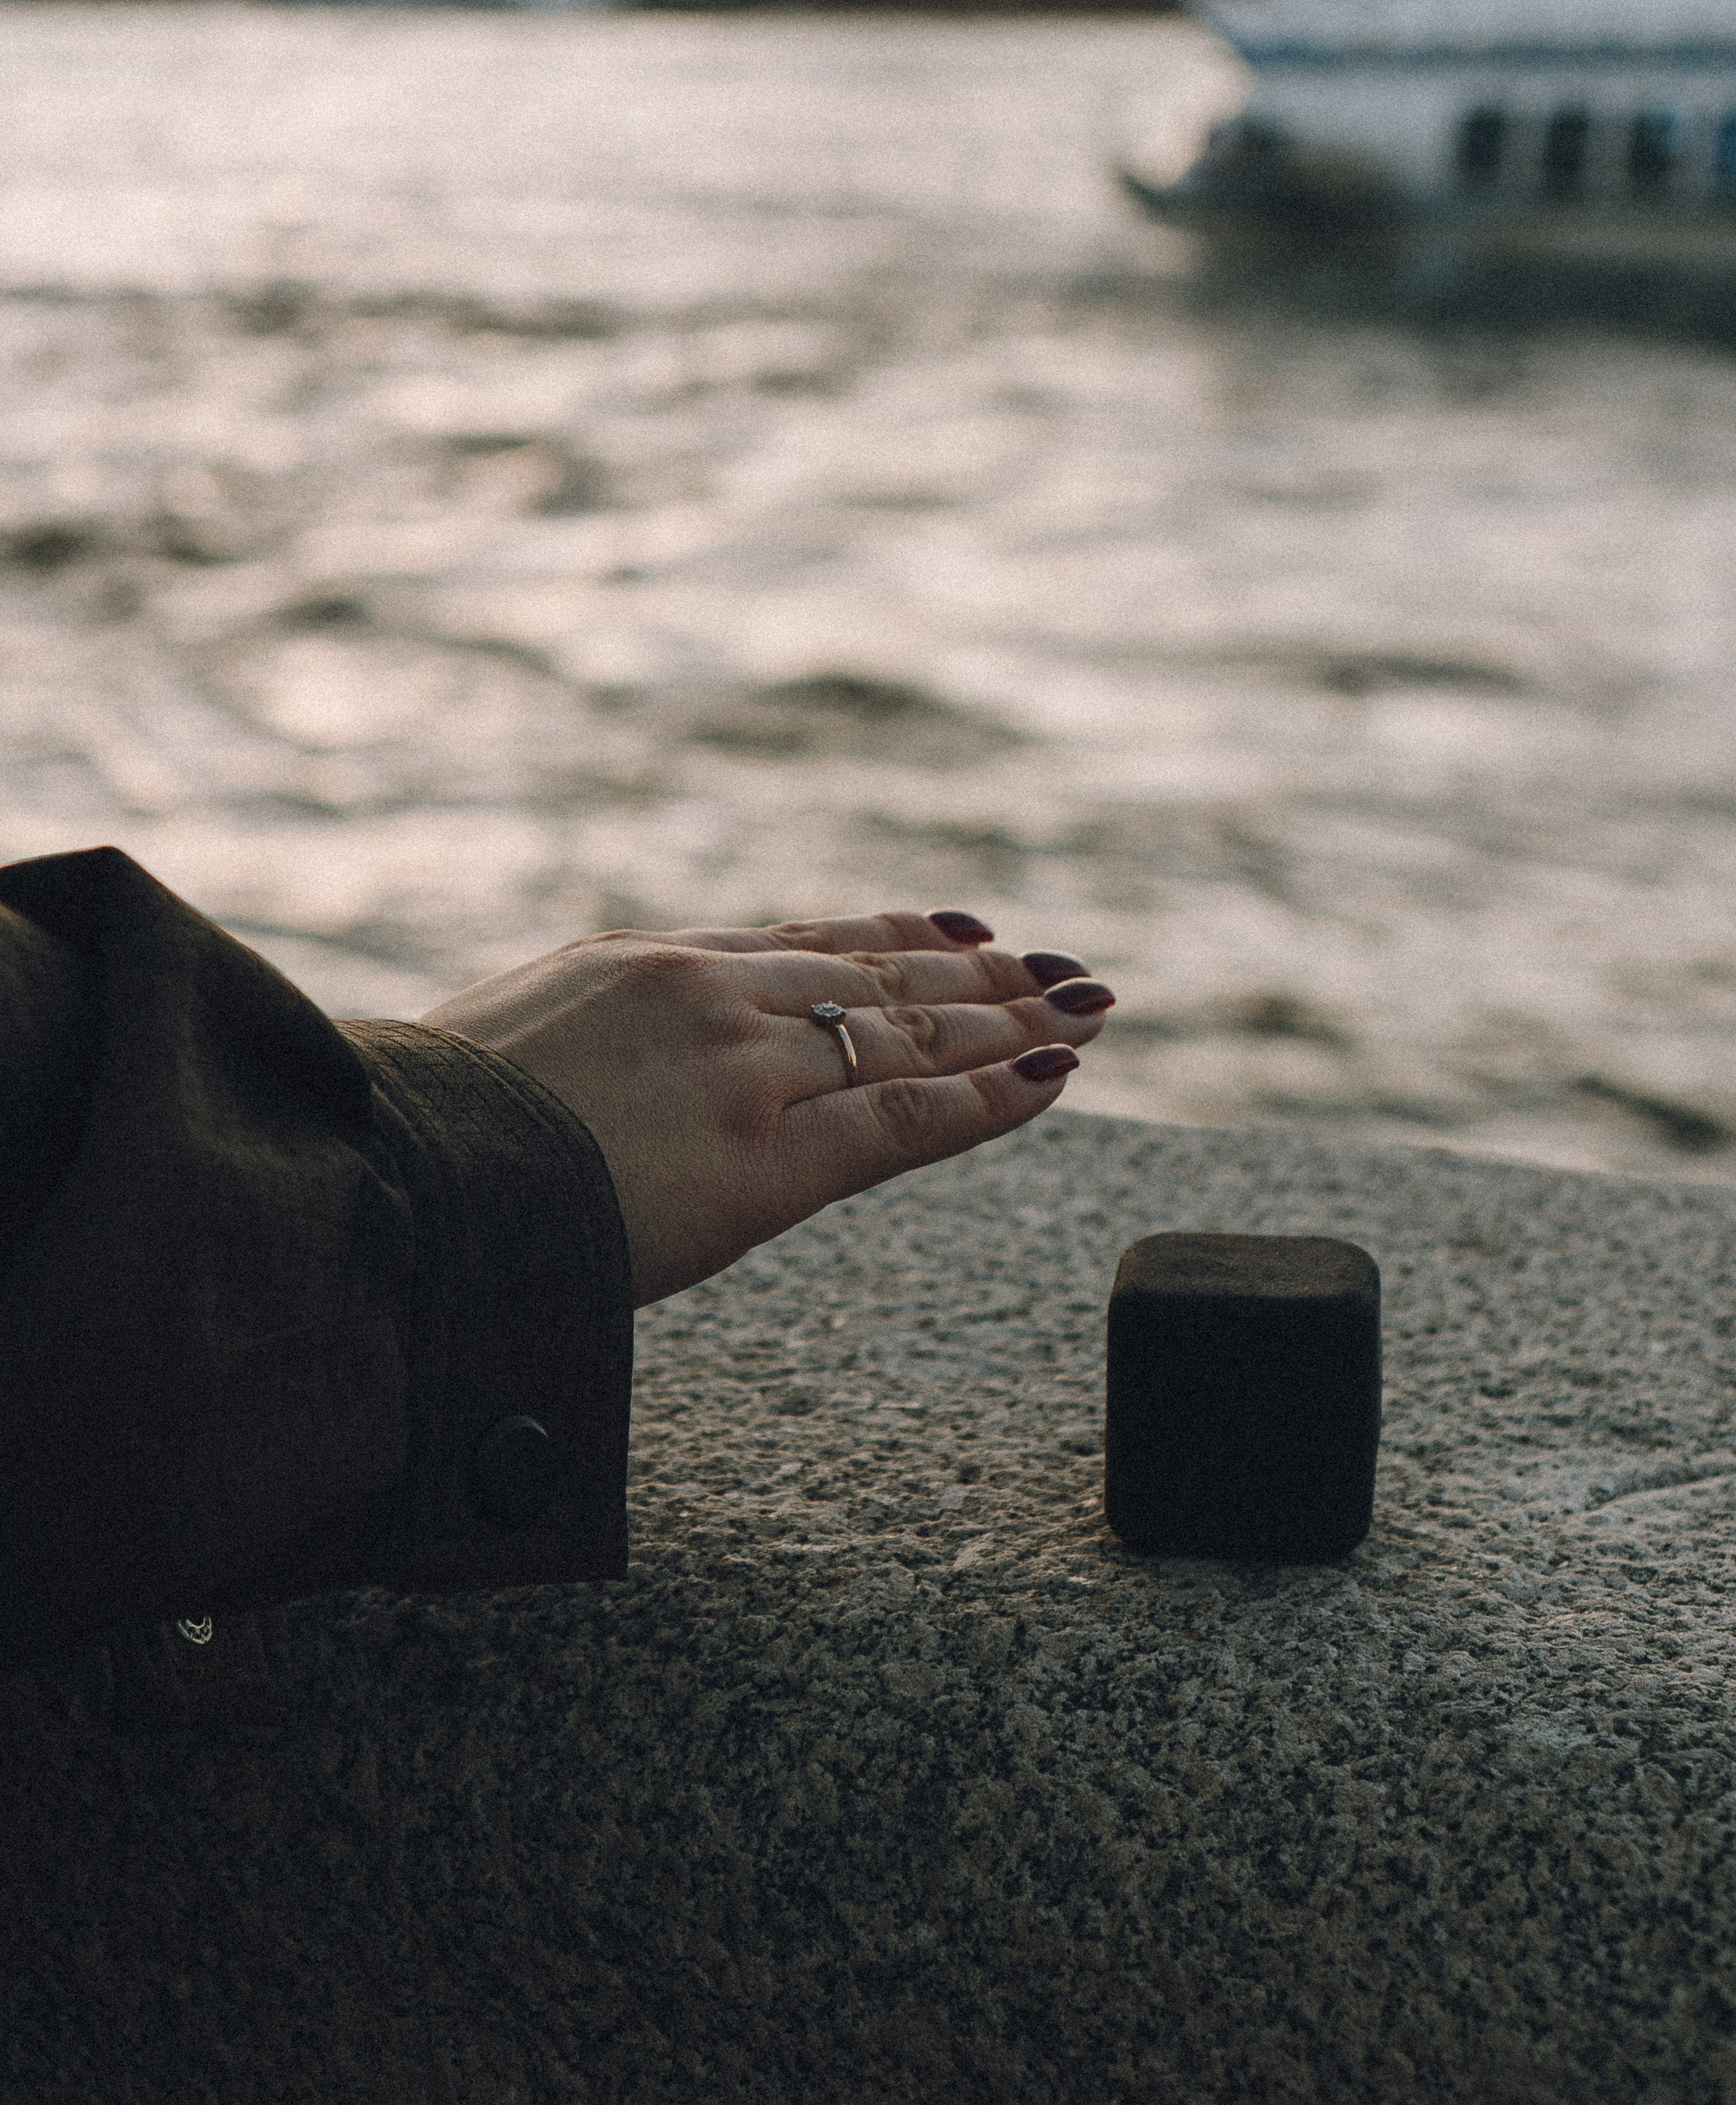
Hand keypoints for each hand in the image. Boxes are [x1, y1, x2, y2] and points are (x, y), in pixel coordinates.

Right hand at [419, 910, 1113, 1307]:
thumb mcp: (504, 1048)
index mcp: (643, 963)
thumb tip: (591, 1070)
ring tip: (1085, 1007)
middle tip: (1056, 965)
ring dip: (1008, 1019)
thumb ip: (581, 1041)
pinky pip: (907, 1119)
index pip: (802, 943)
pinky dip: (989, 1095)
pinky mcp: (768, 1159)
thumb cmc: (419, 1134)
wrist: (395, 1181)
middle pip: (876, 974)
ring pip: (909, 1032)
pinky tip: (1053, 1077)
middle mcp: (709, 996)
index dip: (893, 932)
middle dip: (978, 971)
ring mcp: (744, 1070)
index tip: (958, 923)